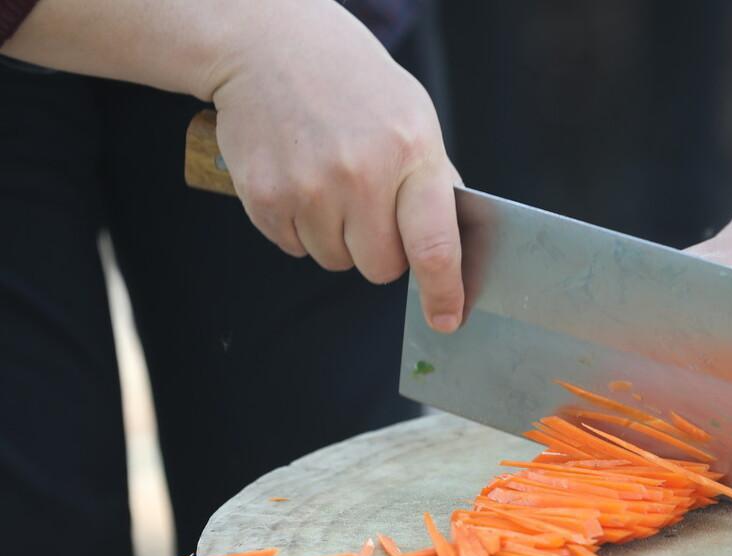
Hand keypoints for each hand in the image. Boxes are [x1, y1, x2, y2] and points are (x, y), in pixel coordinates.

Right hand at [205, 1, 463, 331]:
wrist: (269, 46)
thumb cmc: (352, 83)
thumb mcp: (413, 117)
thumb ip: (432, 182)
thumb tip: (450, 244)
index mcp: (412, 154)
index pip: (434, 246)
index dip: (442, 292)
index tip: (447, 319)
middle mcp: (362, 175)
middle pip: (380, 267)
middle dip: (379, 251)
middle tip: (369, 207)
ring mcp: (311, 188)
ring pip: (335, 261)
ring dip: (336, 237)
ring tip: (330, 181)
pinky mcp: (267, 197)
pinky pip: (294, 247)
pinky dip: (299, 226)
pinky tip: (300, 179)